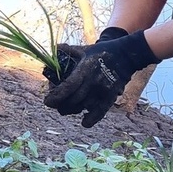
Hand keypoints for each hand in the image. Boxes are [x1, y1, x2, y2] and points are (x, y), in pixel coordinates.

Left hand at [43, 30, 157, 126]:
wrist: (126, 55)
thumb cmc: (101, 51)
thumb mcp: (83, 48)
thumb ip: (67, 51)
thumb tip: (53, 50)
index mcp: (85, 69)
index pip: (68, 87)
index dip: (56, 97)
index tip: (47, 102)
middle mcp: (93, 82)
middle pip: (73, 101)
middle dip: (61, 105)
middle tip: (56, 105)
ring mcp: (102, 91)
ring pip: (83, 108)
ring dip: (72, 110)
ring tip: (67, 108)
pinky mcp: (111, 96)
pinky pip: (100, 112)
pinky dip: (91, 120)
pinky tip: (84, 123)